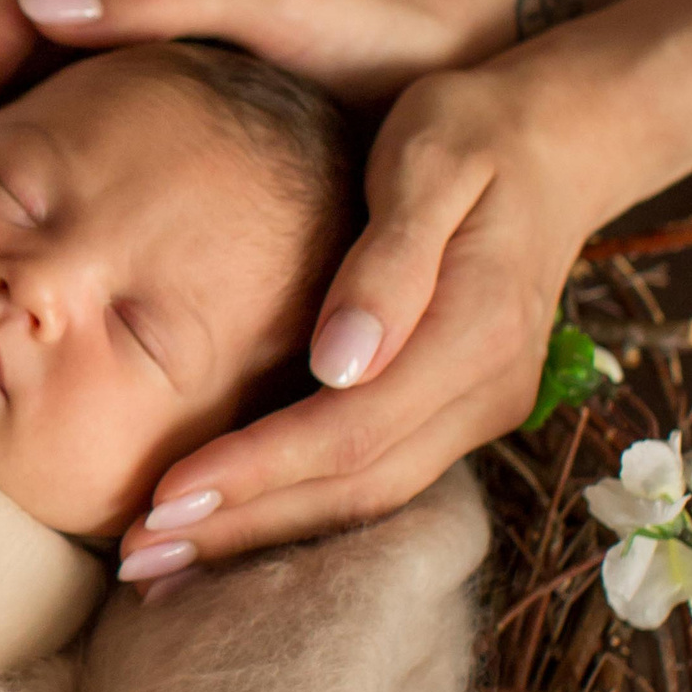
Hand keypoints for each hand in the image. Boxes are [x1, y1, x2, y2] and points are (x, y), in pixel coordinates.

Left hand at [116, 57, 596, 578]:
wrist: (554, 141)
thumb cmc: (472, 130)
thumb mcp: (431, 158)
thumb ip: (388, 261)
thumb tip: (336, 362)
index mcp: (475, 333)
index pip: (351, 430)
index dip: (257, 470)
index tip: (167, 495)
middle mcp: (485, 391)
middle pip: (356, 487)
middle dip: (242, 527)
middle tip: (136, 557)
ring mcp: (478, 408)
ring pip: (367, 499)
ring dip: (263, 534)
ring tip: (163, 560)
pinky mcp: (457, 408)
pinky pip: (376, 476)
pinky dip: (299, 507)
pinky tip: (229, 521)